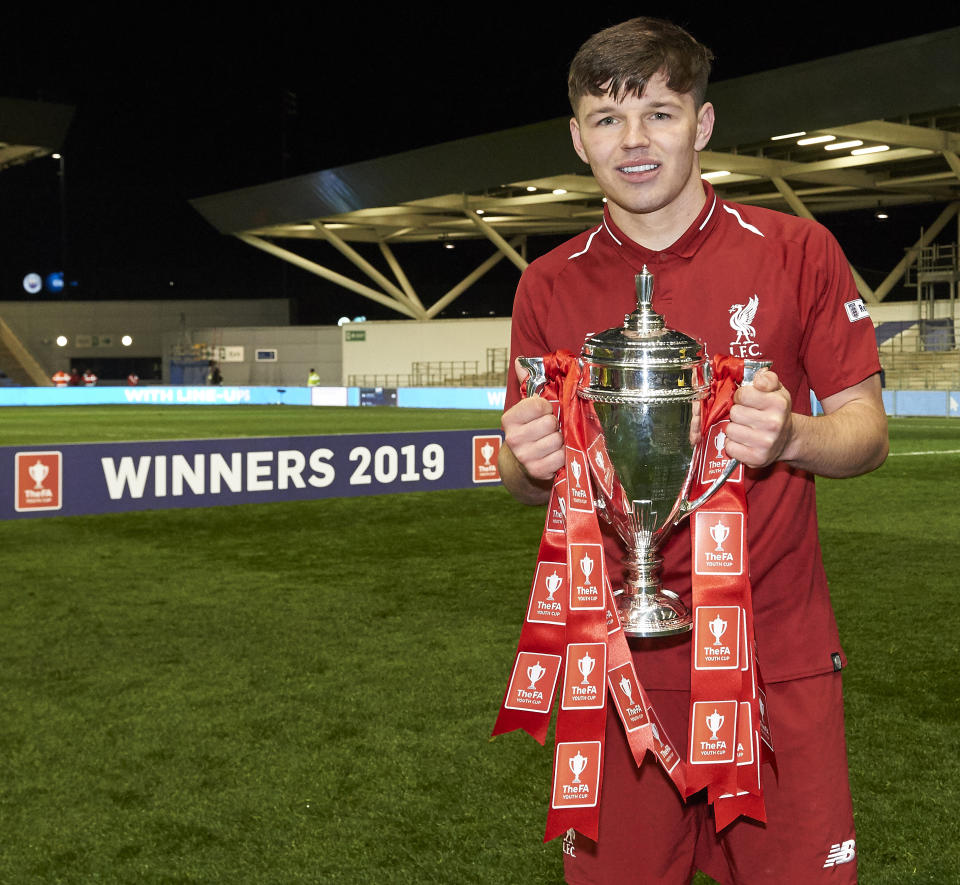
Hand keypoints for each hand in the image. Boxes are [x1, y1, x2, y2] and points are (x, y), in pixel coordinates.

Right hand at [501, 360, 564, 483]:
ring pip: (557, 440)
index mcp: (509, 419)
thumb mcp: (526, 408)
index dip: (547, 407)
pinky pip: (561, 457)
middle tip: (550, 430)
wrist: (521, 466)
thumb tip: (519, 360)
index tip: (544, 412)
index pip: (538, 404)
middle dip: (555, 426)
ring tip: (553, 442)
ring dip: (560, 441)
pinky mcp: (537, 471)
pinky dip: (563, 456)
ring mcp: (524, 456)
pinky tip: (555, 455)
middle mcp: (513, 438)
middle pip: (550, 423)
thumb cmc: (530, 431)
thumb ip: (527, 383)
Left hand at [723, 369, 792, 468]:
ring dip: (734, 428)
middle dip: (737, 413)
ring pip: (730, 430)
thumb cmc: (777, 412)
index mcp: (778, 403)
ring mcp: (765, 443)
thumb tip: (758, 379)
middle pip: (734, 413)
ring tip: (745, 428)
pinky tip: (743, 441)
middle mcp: (773, 424)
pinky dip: (733, 444)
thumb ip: (768, 378)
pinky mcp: (757, 458)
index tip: (746, 400)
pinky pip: (730, 447)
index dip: (741, 396)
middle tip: (746, 416)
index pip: (742, 394)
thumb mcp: (778, 390)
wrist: (788, 439)